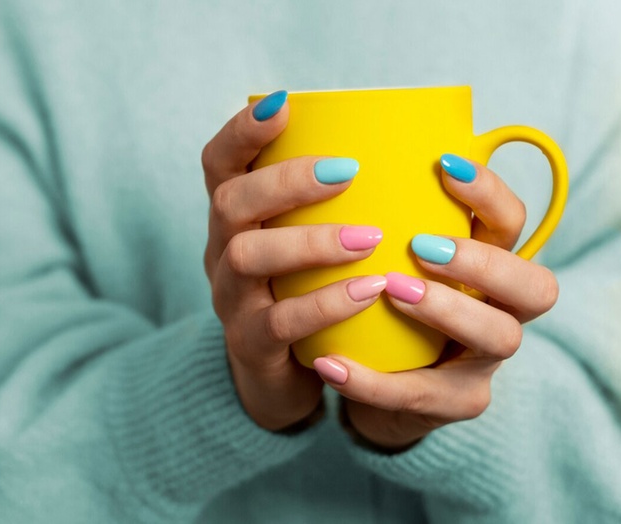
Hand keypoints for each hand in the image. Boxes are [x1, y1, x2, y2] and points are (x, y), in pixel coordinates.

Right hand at [202, 91, 386, 430]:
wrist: (280, 374)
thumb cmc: (306, 290)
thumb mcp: (305, 242)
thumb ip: (333, 202)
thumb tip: (419, 145)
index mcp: (234, 218)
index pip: (218, 162)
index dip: (242, 131)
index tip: (285, 105)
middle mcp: (221, 251)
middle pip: (230, 203)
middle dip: (285, 182)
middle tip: (346, 172)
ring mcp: (231, 299)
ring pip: (247, 257)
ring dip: (308, 242)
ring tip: (369, 237)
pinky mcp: (251, 344)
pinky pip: (279, 322)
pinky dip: (324, 304)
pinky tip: (368, 292)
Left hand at [315, 155, 559, 449]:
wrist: (372, 378)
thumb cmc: (378, 303)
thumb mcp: (380, 257)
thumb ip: (372, 220)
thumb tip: (326, 155)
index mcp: (486, 265)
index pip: (511, 224)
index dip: (489, 194)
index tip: (442, 164)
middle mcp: (500, 309)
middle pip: (533, 286)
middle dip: (482, 261)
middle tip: (421, 246)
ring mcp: (483, 360)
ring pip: (496, 337)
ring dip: (446, 310)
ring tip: (390, 290)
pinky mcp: (453, 401)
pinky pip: (420, 395)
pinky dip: (372, 381)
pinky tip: (329, 364)